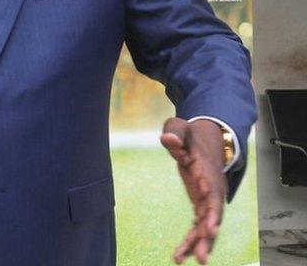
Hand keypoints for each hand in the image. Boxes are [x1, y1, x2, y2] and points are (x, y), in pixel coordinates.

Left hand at [160, 118, 226, 264]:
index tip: (211, 226)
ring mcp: (207, 199)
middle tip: (202, 256)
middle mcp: (211, 189)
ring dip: (198, 244)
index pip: (212, 192)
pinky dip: (190, 241)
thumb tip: (167, 139)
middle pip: (213, 215)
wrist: (207, 141)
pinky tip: (179, 256)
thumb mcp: (181, 128)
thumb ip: (175, 133)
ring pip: (206, 226)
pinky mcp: (201, 205)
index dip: (212, 209)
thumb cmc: (191, 136)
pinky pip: (197, 226)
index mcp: (206, 171)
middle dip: (207, 236)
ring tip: (187, 260)